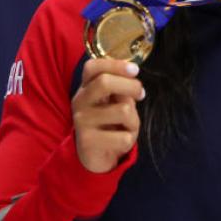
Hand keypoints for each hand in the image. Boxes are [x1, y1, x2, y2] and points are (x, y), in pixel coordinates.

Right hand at [72, 58, 143, 173]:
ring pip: (122, 111)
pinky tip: (120, 142)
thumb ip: (121, 90)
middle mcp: (80, 101)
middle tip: (141, 94)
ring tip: (127, 126)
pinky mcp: (87, 141)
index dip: (116, 65)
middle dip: (131, 86)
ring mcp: (81, 121)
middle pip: (105, 82)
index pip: (93, 67)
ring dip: (134, 120)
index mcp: (86, 87)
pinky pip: (123, 137)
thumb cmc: (108, 123)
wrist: (93, 155)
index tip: (135, 70)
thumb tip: (133, 85)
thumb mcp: (113, 103)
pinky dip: (129, 140)